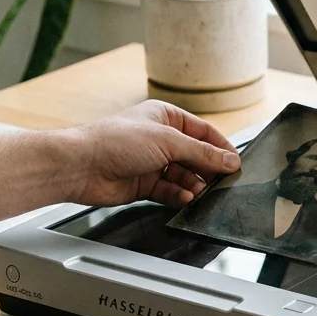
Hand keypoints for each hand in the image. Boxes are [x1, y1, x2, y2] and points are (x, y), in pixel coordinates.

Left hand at [63, 100, 240, 207]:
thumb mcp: (167, 141)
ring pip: (184, 176)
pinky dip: (179, 195)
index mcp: (166, 117)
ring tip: (201, 193)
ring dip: (194, 185)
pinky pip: (170, 191)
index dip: (221, 148)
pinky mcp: (144, 184)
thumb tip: (229, 159)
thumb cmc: (113, 142)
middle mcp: (160, 139)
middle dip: (208, 170)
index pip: (204, 133)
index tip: (236, 163)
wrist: (81, 166)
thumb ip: (202, 153)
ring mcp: (152, 162)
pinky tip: (184, 198)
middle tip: (223, 182)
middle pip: (196, 156)